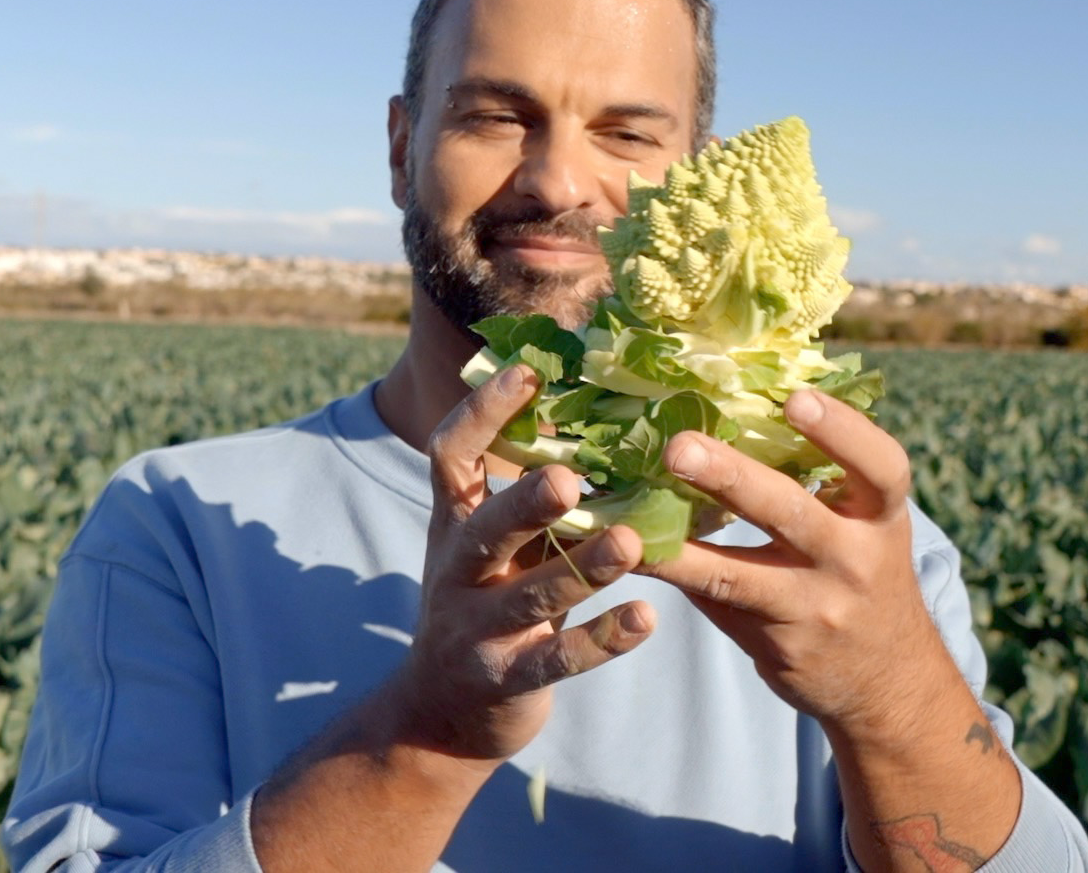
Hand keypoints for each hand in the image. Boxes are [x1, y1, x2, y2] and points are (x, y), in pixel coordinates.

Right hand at [393, 364, 655, 763]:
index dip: (482, 414)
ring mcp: (476, 631)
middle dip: (524, 503)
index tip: (527, 372)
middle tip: (570, 478)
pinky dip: (600, 641)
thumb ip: (531, 500)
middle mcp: (456, 573)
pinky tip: (646, 621)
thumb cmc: (488, 605)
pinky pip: (555, 659)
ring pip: (527, 597)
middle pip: (482, 530)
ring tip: (629, 544)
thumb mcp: (494, 548)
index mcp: (453, 525)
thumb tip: (599, 417)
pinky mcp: (506, 680)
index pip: (450, 457)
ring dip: (580, 568)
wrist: (442, 715)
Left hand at [634, 387, 961, 745]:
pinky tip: (631, 556)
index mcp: (881, 517)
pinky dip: (674, 575)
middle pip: (792, 513)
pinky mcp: (777, 645)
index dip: (841, 430)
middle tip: (678, 447)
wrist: (887, 678)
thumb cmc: (864, 573)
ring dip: (680, 547)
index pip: (879, 467)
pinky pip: (716, 604)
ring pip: (738, 575)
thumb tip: (733, 410)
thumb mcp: (868, 525)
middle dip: (732, 478)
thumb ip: (821, 481)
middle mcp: (854, 561)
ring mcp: (814, 608)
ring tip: (628, 525)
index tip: (794, 398)